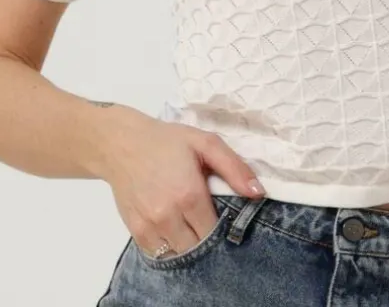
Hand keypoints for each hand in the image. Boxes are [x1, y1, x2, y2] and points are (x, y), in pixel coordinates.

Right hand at [93, 105, 265, 258]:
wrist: (123, 145)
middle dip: (206, 237)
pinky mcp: (135, 231)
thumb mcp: (206, 143)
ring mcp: (150, 226)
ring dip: (188, 244)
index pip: (214, 231)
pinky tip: (174, 228)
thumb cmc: (168, 141)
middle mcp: (168, 215)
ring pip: (178, 254)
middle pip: (197, 246)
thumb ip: (234, 168)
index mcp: (189, 195)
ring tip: (191, 225)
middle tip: (207, 219)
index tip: (224, 216)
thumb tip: (258, 192)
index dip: (223, 227)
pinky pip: (158, 253)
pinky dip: (169, 246)